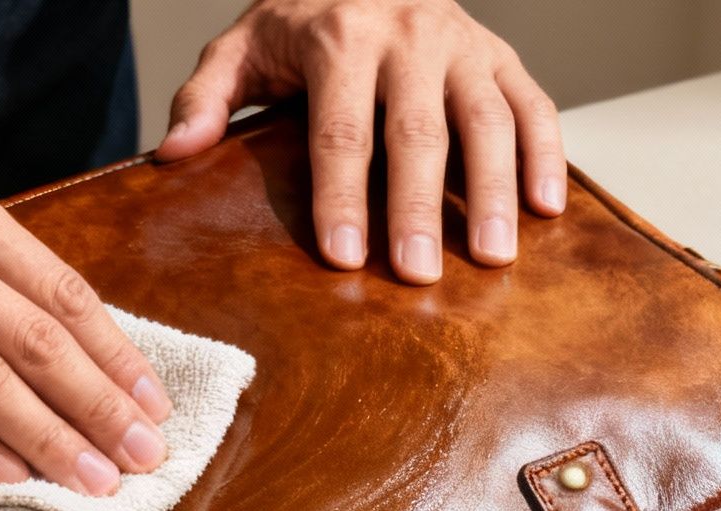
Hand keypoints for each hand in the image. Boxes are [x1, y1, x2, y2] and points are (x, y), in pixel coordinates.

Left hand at [157, 0, 565, 284]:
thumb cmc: (302, 19)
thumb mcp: (244, 44)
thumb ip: (206, 96)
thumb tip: (173, 154)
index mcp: (338, 37)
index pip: (340, 129)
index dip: (341, 196)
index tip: (343, 257)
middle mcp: (408, 34)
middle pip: (417, 131)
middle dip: (417, 206)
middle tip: (419, 275)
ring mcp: (462, 44)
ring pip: (487, 120)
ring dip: (494, 191)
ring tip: (492, 257)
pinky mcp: (501, 54)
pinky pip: (534, 104)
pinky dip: (548, 155)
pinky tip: (546, 211)